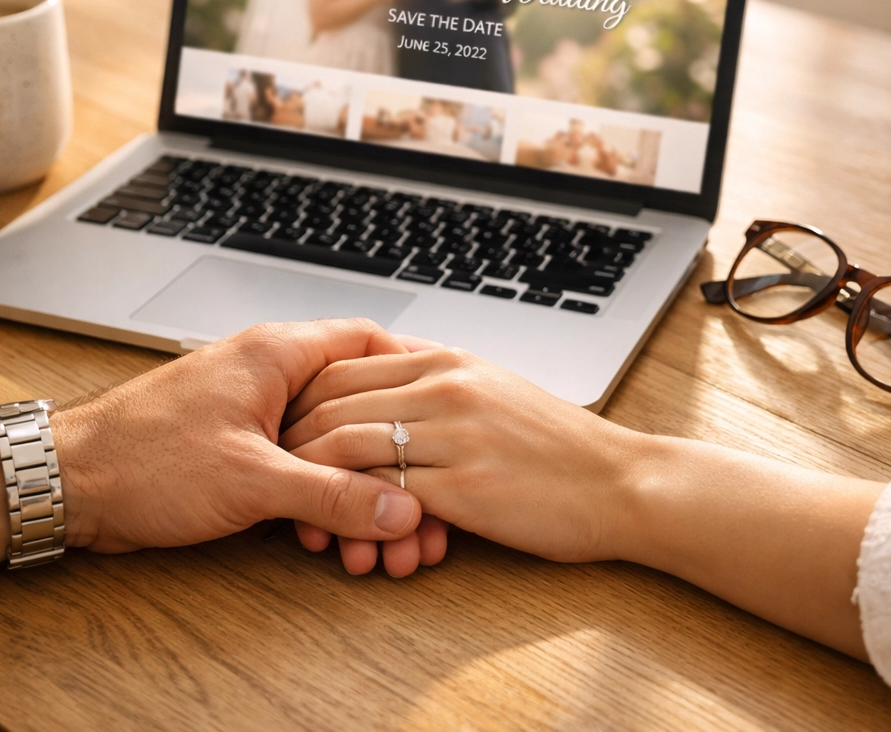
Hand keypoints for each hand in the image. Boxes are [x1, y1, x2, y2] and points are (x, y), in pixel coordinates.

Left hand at [51, 319, 423, 553]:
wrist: (70, 484)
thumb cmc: (144, 459)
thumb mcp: (251, 480)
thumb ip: (332, 494)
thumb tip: (399, 508)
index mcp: (278, 354)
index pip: (366, 341)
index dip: (407, 372)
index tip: (438, 411)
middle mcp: (269, 372)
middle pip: (355, 399)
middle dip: (388, 451)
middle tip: (416, 497)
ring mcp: (254, 408)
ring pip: (330, 437)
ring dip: (354, 481)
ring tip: (376, 532)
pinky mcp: (239, 444)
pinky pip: (299, 461)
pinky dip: (320, 493)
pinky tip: (327, 532)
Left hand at [280, 347, 640, 562]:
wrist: (618, 482)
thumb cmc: (554, 441)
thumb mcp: (492, 387)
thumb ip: (435, 377)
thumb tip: (382, 372)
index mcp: (445, 358)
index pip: (343, 365)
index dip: (302, 398)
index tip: (284, 429)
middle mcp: (444, 386)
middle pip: (333, 402)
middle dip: (291, 440)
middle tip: (272, 474)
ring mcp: (453, 433)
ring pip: (347, 445)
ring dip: (311, 482)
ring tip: (296, 513)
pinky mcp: (464, 487)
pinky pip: (383, 494)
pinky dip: (351, 514)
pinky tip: (342, 533)